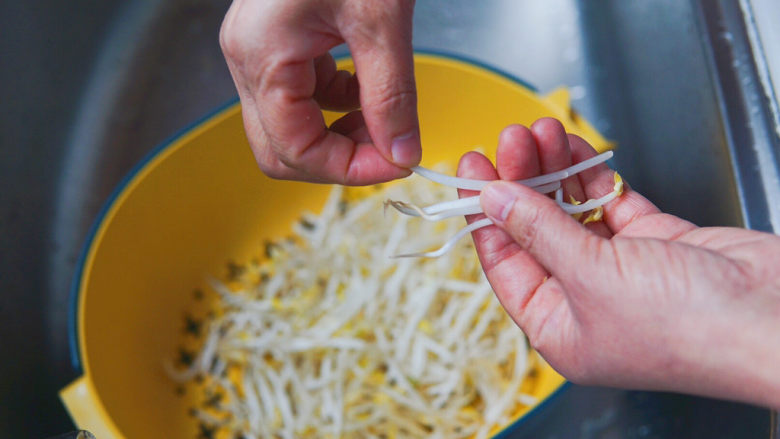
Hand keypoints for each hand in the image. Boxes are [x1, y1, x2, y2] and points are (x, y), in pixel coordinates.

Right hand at [220, 0, 419, 184]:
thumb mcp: (381, 21)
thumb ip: (392, 95)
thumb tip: (402, 152)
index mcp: (262, 56)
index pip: (294, 149)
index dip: (348, 169)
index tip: (396, 165)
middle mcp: (247, 59)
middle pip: (280, 149)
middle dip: (337, 161)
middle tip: (388, 153)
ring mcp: (257, 52)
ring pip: (288, 128)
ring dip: (337, 136)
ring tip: (384, 123)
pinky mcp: (275, 44)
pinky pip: (298, 98)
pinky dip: (334, 108)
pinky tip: (366, 93)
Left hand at [457, 118, 779, 408]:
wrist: (773, 318)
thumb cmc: (688, 328)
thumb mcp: (590, 277)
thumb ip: (538, 232)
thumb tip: (493, 199)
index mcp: (558, 329)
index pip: (505, 265)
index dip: (483, 217)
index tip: (472, 174)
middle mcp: (585, 301)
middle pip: (535, 232)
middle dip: (519, 183)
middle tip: (507, 142)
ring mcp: (620, 269)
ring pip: (570, 212)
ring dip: (552, 172)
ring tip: (536, 133)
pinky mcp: (653, 241)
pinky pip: (608, 201)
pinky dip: (589, 174)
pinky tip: (568, 147)